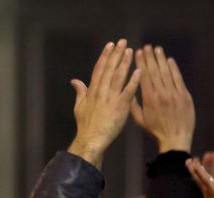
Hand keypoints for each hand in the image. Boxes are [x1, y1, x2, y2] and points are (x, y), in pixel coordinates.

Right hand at [67, 39, 141, 168]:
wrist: (91, 139)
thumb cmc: (86, 125)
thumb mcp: (79, 106)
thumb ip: (79, 91)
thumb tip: (74, 80)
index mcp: (92, 91)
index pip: (99, 69)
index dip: (105, 56)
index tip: (110, 45)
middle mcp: (101, 92)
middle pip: (109, 69)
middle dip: (116, 54)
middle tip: (123, 42)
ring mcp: (111, 99)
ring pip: (118, 77)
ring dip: (125, 63)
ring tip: (131, 51)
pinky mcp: (120, 107)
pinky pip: (128, 91)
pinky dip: (133, 81)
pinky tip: (139, 71)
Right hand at [129, 45, 193, 153]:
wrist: (175, 139)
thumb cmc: (155, 131)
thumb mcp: (140, 120)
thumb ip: (133, 105)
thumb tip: (129, 91)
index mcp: (149, 99)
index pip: (144, 76)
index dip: (141, 63)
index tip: (138, 53)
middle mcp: (162, 93)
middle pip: (155, 71)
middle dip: (150, 58)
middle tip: (146, 46)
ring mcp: (174, 93)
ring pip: (166, 73)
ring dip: (161, 60)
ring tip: (157, 49)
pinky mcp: (184, 95)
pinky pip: (178, 79)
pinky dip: (174, 69)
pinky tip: (169, 61)